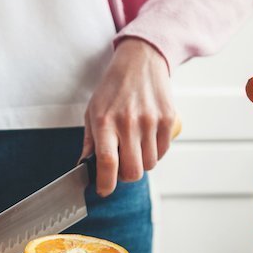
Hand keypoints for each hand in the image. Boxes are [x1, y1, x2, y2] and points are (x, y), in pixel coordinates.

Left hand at [82, 37, 175, 196]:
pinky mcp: (168, 119)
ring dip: (140, 163)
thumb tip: (84, 167)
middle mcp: (129, 123)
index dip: (106, 183)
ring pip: (149, 165)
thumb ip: (89, 142)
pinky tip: (146, 139)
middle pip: (133, 171)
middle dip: (125, 177)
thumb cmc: (112, 88)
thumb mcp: (92, 111)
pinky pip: (162, 152)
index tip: (103, 190)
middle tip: (120, 167)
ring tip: (133, 147)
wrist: (140, 62)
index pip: (107, 162)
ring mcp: (151, 121)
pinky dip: (154, 152)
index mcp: (105, 122)